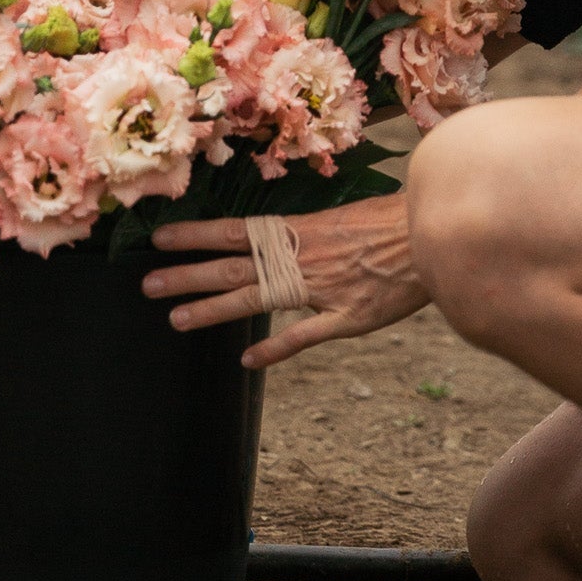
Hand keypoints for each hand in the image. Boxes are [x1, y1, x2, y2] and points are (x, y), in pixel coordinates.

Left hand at [144, 196, 428, 369]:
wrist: (434, 233)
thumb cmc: (390, 223)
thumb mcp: (341, 220)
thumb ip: (306, 236)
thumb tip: (275, 240)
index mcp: (299, 230)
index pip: (234, 232)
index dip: (196, 236)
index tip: (160, 240)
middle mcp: (301, 258)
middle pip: (233, 267)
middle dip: (188, 275)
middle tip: (148, 284)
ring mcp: (322, 288)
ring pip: (256, 299)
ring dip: (213, 309)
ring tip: (176, 319)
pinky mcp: (348, 316)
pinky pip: (305, 335)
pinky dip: (276, 349)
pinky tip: (247, 360)